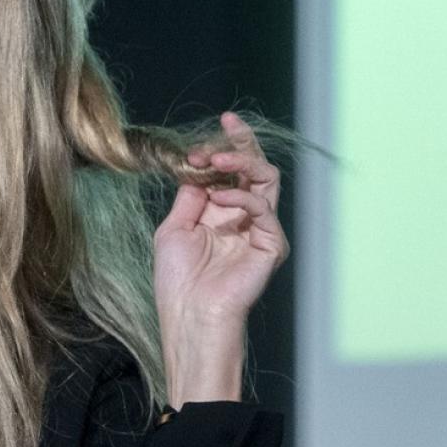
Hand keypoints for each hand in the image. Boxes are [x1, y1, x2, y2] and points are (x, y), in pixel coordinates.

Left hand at [154, 112, 288, 404]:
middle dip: (239, 144)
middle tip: (222, 132)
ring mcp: (260, 229)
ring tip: (216, 160)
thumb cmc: (178, 280)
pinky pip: (264, 209)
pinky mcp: (271, 244)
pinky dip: (242, 197)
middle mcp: (245, 216)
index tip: (212, 131)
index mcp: (222, 211)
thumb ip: (190, 195)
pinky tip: (220, 198)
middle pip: (254, 167)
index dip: (225, 146)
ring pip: (266, 179)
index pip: (231, 169)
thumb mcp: (175, 227)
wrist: (190, 314)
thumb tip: (198, 167)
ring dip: (242, 162)